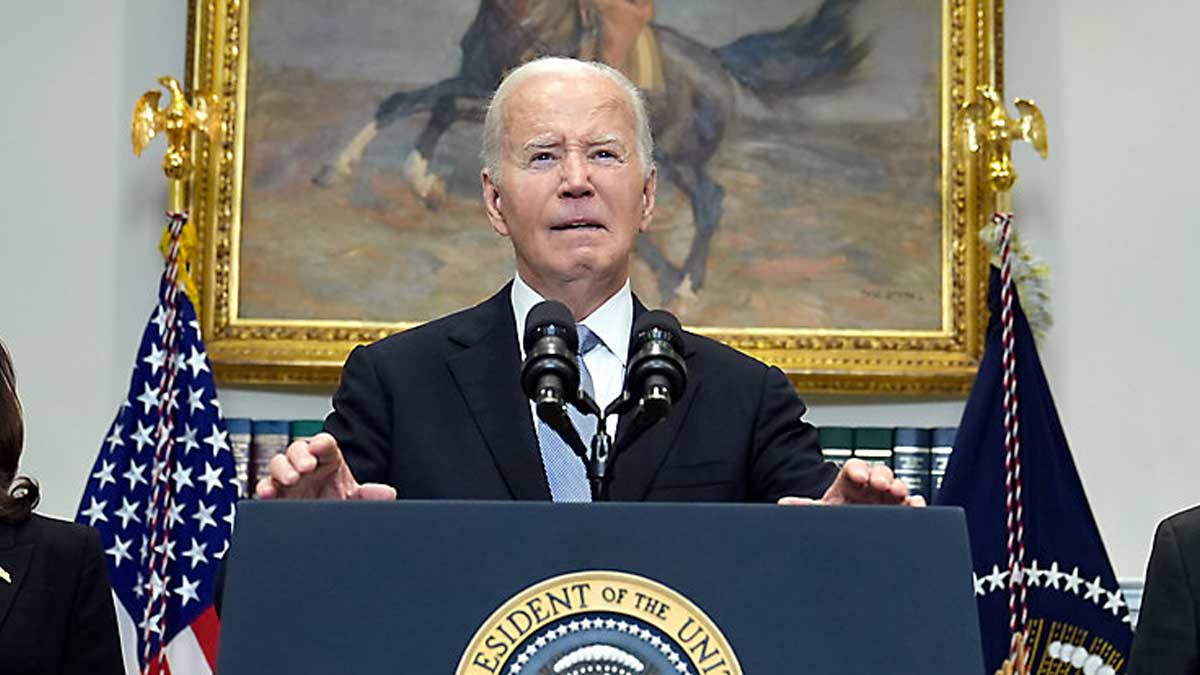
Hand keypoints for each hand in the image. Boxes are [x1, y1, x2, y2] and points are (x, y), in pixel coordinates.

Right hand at [254, 432, 396, 500]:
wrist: (325, 532)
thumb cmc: (339, 507)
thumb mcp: (355, 501)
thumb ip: (371, 495)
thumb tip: (388, 493)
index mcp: (328, 461)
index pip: (324, 444)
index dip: (321, 444)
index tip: (321, 448)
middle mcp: (306, 467)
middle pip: (298, 449)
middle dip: (300, 454)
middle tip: (307, 466)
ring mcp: (289, 479)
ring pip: (278, 463)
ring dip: (282, 468)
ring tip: (290, 479)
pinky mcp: (275, 496)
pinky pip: (264, 487)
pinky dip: (264, 488)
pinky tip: (268, 493)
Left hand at [776, 459, 926, 506]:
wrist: (847, 543)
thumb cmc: (835, 521)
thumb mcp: (822, 513)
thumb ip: (805, 507)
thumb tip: (785, 502)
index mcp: (848, 484)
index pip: (853, 468)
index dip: (857, 469)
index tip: (858, 476)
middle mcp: (869, 489)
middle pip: (879, 473)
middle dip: (881, 476)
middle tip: (880, 484)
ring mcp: (886, 500)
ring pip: (897, 486)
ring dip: (899, 486)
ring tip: (898, 492)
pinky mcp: (900, 513)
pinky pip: (911, 504)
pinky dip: (915, 503)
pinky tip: (914, 505)